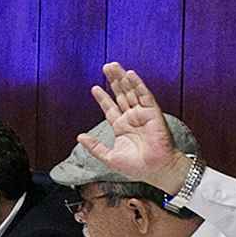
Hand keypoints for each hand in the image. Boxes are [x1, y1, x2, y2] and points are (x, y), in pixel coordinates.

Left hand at [81, 62, 186, 193]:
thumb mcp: (110, 157)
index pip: (110, 108)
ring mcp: (142, 114)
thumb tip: (79, 137)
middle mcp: (132, 118)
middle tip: (106, 66)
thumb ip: (95, 147)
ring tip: (113, 66)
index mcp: (121, 127)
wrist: (156, 171)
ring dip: (123, 78)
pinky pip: (145, 96)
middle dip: (113, 80)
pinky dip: (138, 84)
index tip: (94, 87)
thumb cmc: (137, 167)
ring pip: (131, 92)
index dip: (102, 98)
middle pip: (120, 94)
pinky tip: (130, 74)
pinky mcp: (153, 113)